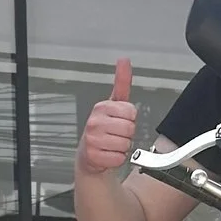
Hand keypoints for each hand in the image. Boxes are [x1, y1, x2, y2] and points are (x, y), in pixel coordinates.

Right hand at [76, 58, 138, 179]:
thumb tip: (124, 60)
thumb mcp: (114, 104)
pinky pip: (119, 158)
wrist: (89, 156)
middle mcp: (94, 122)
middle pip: (130, 128)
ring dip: (122, 147)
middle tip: (115, 134)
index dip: (130, 119)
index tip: (119, 120)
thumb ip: (122, 82)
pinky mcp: (93, 156)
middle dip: (127, 134)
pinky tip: (107, 154)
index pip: (131, 112)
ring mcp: (92, 139)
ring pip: (125, 144)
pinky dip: (116, 159)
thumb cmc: (103, 129)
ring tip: (111, 145)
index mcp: (101, 107)